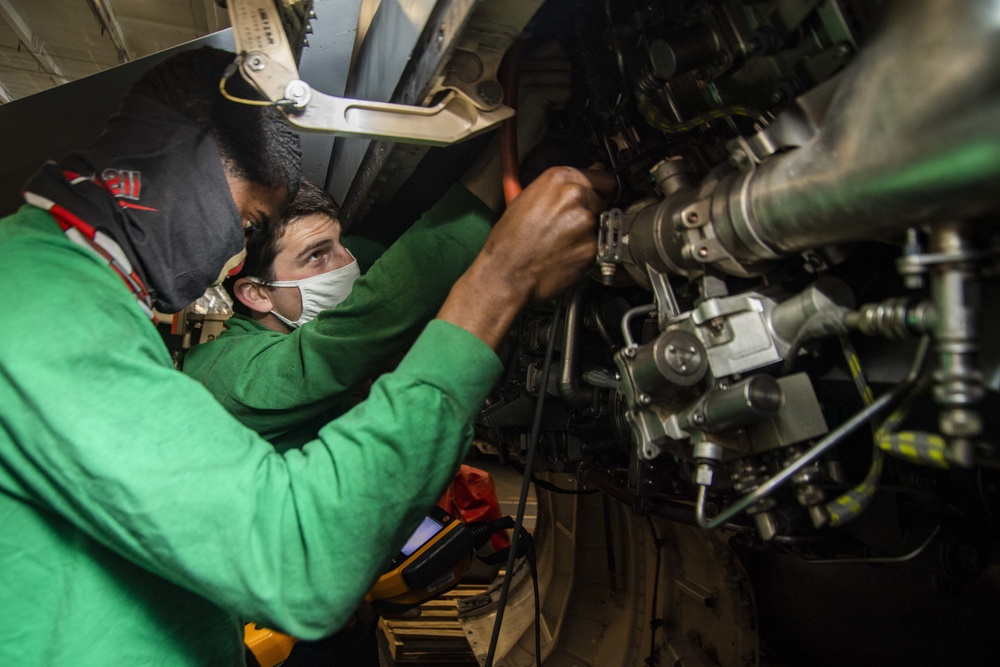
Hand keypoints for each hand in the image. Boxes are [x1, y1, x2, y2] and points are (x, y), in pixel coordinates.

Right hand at [486, 165, 614, 301]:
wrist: (507, 273)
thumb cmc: (510, 241)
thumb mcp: (528, 200)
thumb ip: (559, 188)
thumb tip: (582, 182)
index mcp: (559, 179)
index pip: (603, 177)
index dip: (602, 187)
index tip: (602, 193)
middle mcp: (576, 197)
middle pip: (604, 199)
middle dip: (592, 210)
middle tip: (570, 224)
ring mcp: (587, 222)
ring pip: (601, 223)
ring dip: (588, 231)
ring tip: (562, 241)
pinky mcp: (592, 247)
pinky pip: (598, 245)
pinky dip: (586, 250)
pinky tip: (565, 253)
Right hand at [514, 42, 571, 160]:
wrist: (509, 144)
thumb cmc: (521, 119)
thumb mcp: (531, 88)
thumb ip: (545, 69)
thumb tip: (563, 52)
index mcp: (519, 62)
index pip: (553, 47)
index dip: (560, 66)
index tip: (554, 82)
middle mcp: (521, 66)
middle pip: (563, 63)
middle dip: (562, 82)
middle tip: (549, 98)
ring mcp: (526, 78)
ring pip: (566, 77)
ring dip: (563, 94)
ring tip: (547, 105)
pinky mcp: (535, 93)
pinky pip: (565, 91)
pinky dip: (562, 103)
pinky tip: (548, 111)